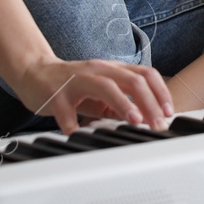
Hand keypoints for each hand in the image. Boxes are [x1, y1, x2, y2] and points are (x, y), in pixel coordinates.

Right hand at [12, 57, 174, 134]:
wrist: (35, 73)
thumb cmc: (72, 85)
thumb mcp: (101, 93)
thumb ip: (121, 105)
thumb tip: (146, 120)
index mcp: (112, 70)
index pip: (145, 74)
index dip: (160, 92)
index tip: (168, 112)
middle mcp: (99, 70)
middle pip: (132, 79)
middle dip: (149, 102)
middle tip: (157, 124)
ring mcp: (78, 80)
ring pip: (105, 86)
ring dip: (124, 103)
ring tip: (135, 121)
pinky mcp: (57, 93)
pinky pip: (66, 109)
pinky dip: (73, 123)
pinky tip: (78, 134)